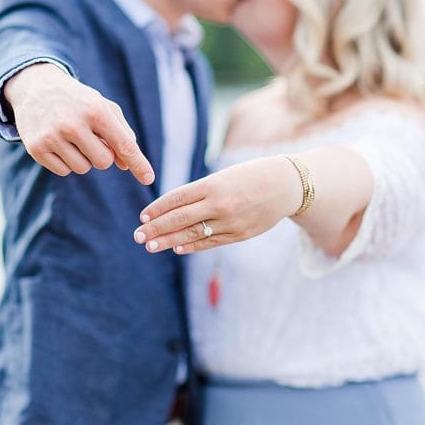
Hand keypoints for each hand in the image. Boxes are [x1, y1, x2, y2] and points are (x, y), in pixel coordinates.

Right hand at [4, 63, 154, 181]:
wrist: (36, 88)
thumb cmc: (78, 100)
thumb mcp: (103, 107)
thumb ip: (121, 134)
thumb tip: (125, 165)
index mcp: (95, 110)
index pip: (122, 144)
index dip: (138, 163)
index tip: (148, 178)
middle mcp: (73, 124)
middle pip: (103, 162)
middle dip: (101, 154)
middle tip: (89, 137)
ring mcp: (52, 137)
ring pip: (82, 168)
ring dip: (82, 158)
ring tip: (71, 138)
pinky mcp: (36, 148)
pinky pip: (63, 171)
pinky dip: (65, 162)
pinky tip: (58, 143)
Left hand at [133, 156, 299, 253]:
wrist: (286, 185)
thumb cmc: (249, 176)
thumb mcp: (222, 177)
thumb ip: (199, 192)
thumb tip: (171, 209)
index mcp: (213, 184)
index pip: (177, 198)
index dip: (157, 208)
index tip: (142, 216)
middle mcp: (219, 203)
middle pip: (179, 218)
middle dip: (156, 228)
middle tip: (138, 235)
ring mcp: (230, 221)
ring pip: (192, 233)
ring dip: (168, 240)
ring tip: (150, 245)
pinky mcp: (239, 234)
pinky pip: (210, 242)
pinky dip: (191, 245)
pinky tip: (176, 248)